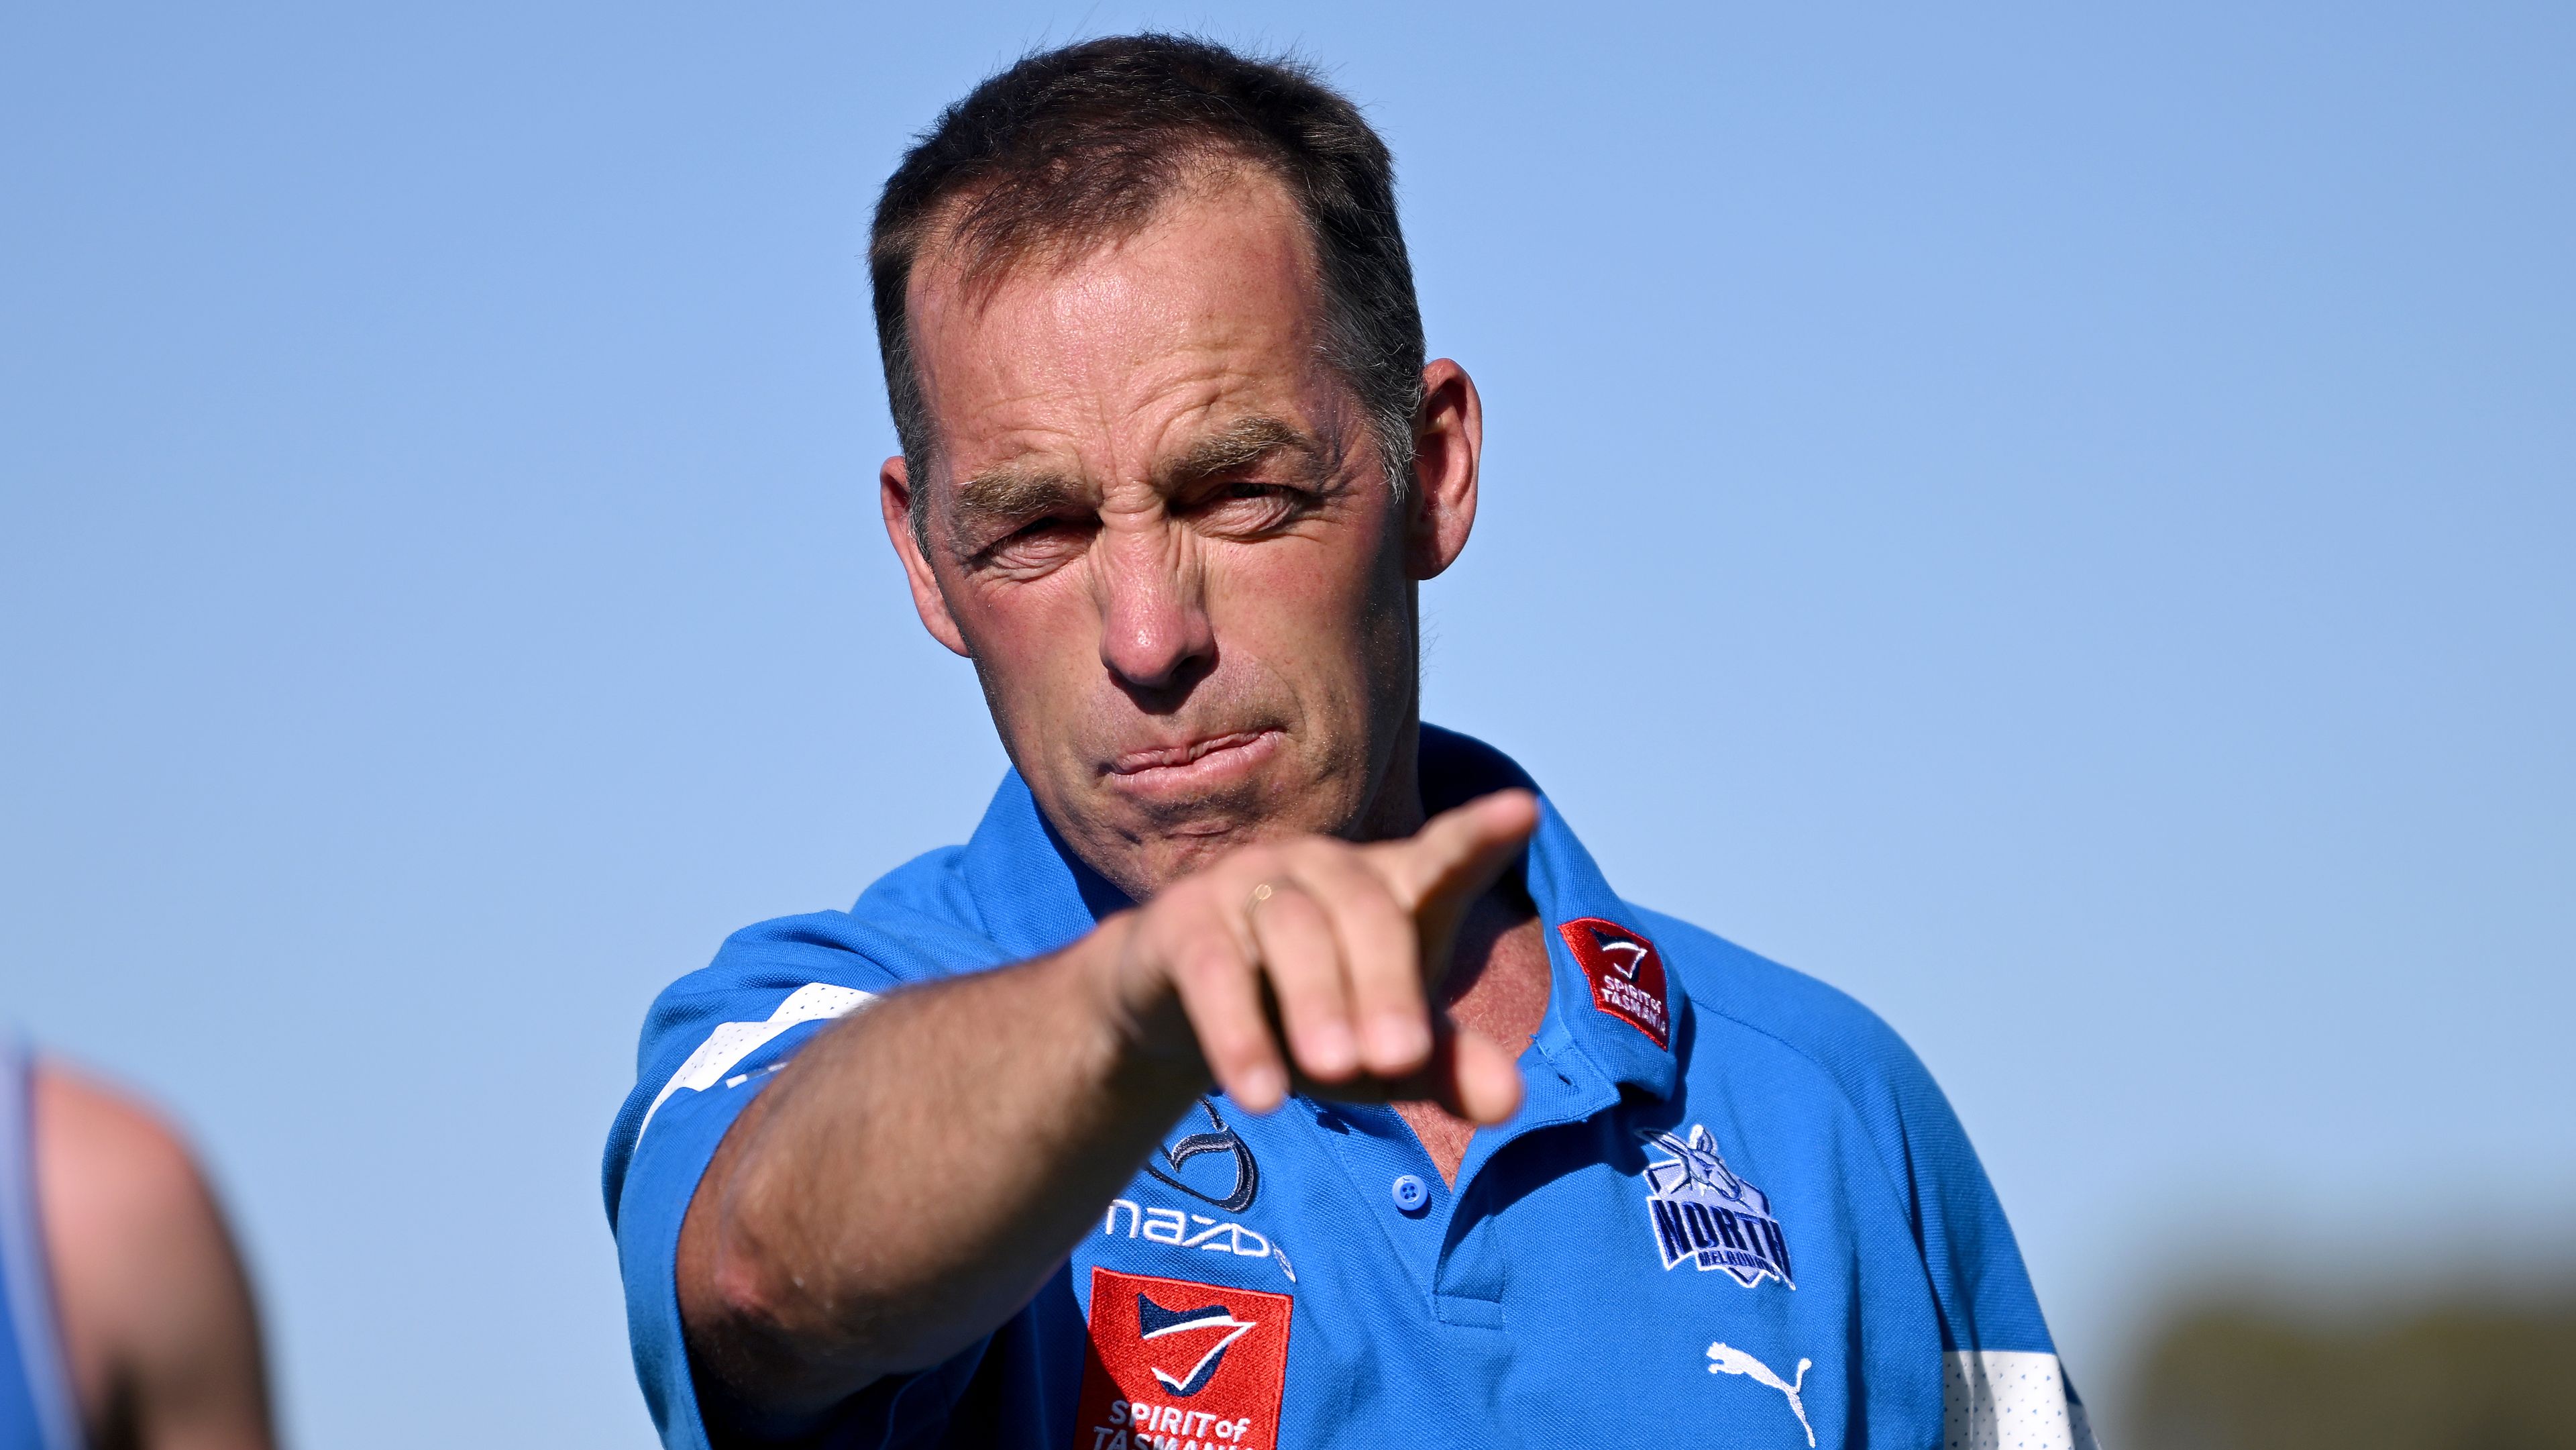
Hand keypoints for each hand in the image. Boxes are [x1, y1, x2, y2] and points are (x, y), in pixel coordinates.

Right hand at [1097, 789, 1538, 1123]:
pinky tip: (1261, 1095)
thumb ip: (1446, 1069)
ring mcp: (1249, 883)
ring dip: (1318, 1000)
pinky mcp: (1183, 918)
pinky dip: (1240, 1032)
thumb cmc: (1309, 1020)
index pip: (1444, 855)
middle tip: (1402, 1058)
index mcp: (1392, 889)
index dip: (1479, 834)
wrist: (1179, 1013)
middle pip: (1369, 909)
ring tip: (1337, 1072)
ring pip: (1293, 927)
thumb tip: (1511, 1103)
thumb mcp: (1382, 1055)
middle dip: (1388, 983)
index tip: (1522, 810)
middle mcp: (1324, 870)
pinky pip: (1215, 969)